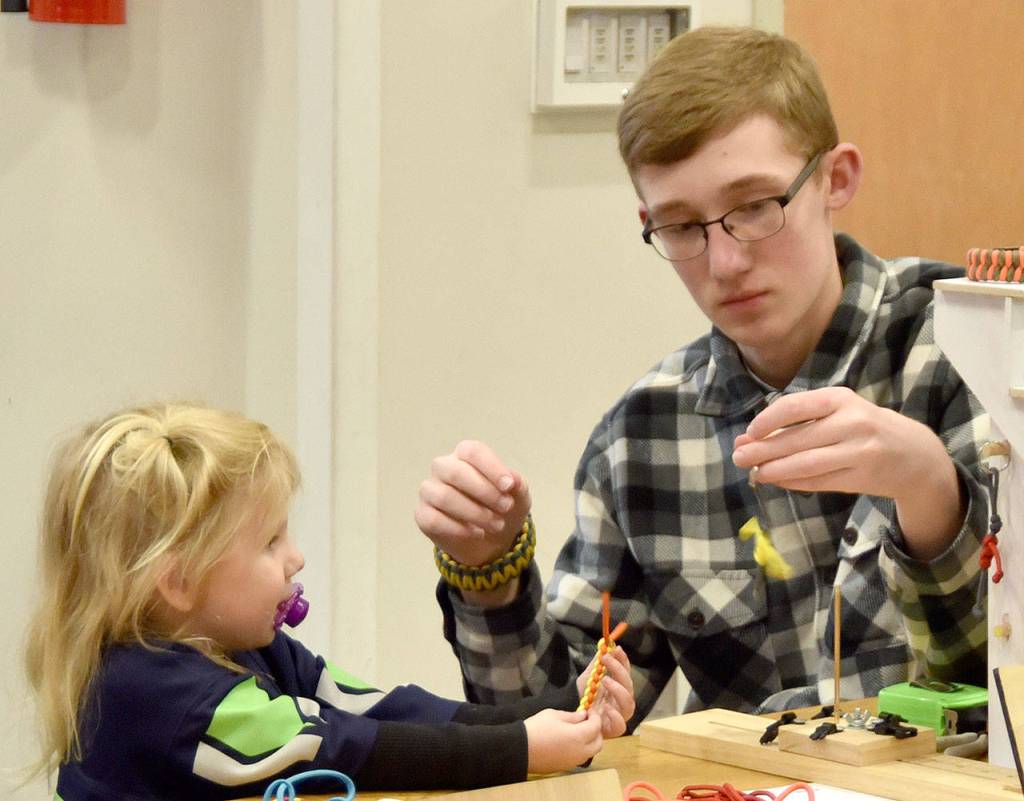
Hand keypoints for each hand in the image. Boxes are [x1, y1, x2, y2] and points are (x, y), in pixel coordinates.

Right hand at [415, 440, 531, 566]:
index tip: (509, 486)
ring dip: (475, 513)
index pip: (472, 451)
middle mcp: (443, 468)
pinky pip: (434, 520)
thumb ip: (516, 483)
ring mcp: (429, 491)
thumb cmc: (502, 507)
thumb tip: (512, 480)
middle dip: (485, 492)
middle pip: (456, 472)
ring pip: (444, 497)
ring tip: (497, 525)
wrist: (491, 540)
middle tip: (506, 507)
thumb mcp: (517, 495)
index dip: (491, 467)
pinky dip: (459, 529)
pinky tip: (478, 533)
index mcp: (464, 455)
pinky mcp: (423, 514)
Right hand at [524, 708, 603, 773]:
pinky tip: (571, 741)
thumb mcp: (554, 715)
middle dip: (596, 731)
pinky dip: (582, 749)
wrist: (521, 749)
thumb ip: (572, 716)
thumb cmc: (537, 728)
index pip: (596, 726)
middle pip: (598, 743)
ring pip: (591, 752)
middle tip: (588, 721)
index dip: (595, 717)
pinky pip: (580, 758)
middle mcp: (580, 752)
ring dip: (590, 741)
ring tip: (579, 731)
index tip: (589, 711)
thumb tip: (583, 716)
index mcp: (579, 736)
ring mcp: (573, 761)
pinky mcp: (566, 767)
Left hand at [576, 645, 634, 737]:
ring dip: (618, 690)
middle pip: (629, 686)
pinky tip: (606, 707)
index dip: (623, 660)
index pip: (626, 672)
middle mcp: (621, 701)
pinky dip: (616, 716)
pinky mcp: (613, 730)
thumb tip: (603, 647)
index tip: (615, 648)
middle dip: (619, 670)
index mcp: (618, 687)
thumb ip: (596, 665)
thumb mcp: (588, 678)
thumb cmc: (585, 699)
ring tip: (605, 681)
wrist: (575, 720)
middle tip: (606, 659)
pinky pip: (621, 725)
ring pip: (629, 704)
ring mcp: (619, 716)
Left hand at [732, 387, 961, 557]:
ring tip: (754, 472)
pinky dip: (793, 482)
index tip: (748, 433)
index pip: (795, 406)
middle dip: (763, 450)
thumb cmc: (866, 428)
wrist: (917, 455)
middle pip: (797, 438)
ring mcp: (860, 451)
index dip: (767, 421)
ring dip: (775, 470)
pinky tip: (776, 480)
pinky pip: (819, 481)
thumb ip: (796, 422)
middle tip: (738, 457)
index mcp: (841, 399)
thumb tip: (745, 438)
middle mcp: (852, 422)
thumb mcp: (839, 413)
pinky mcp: (862, 477)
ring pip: (807, 463)